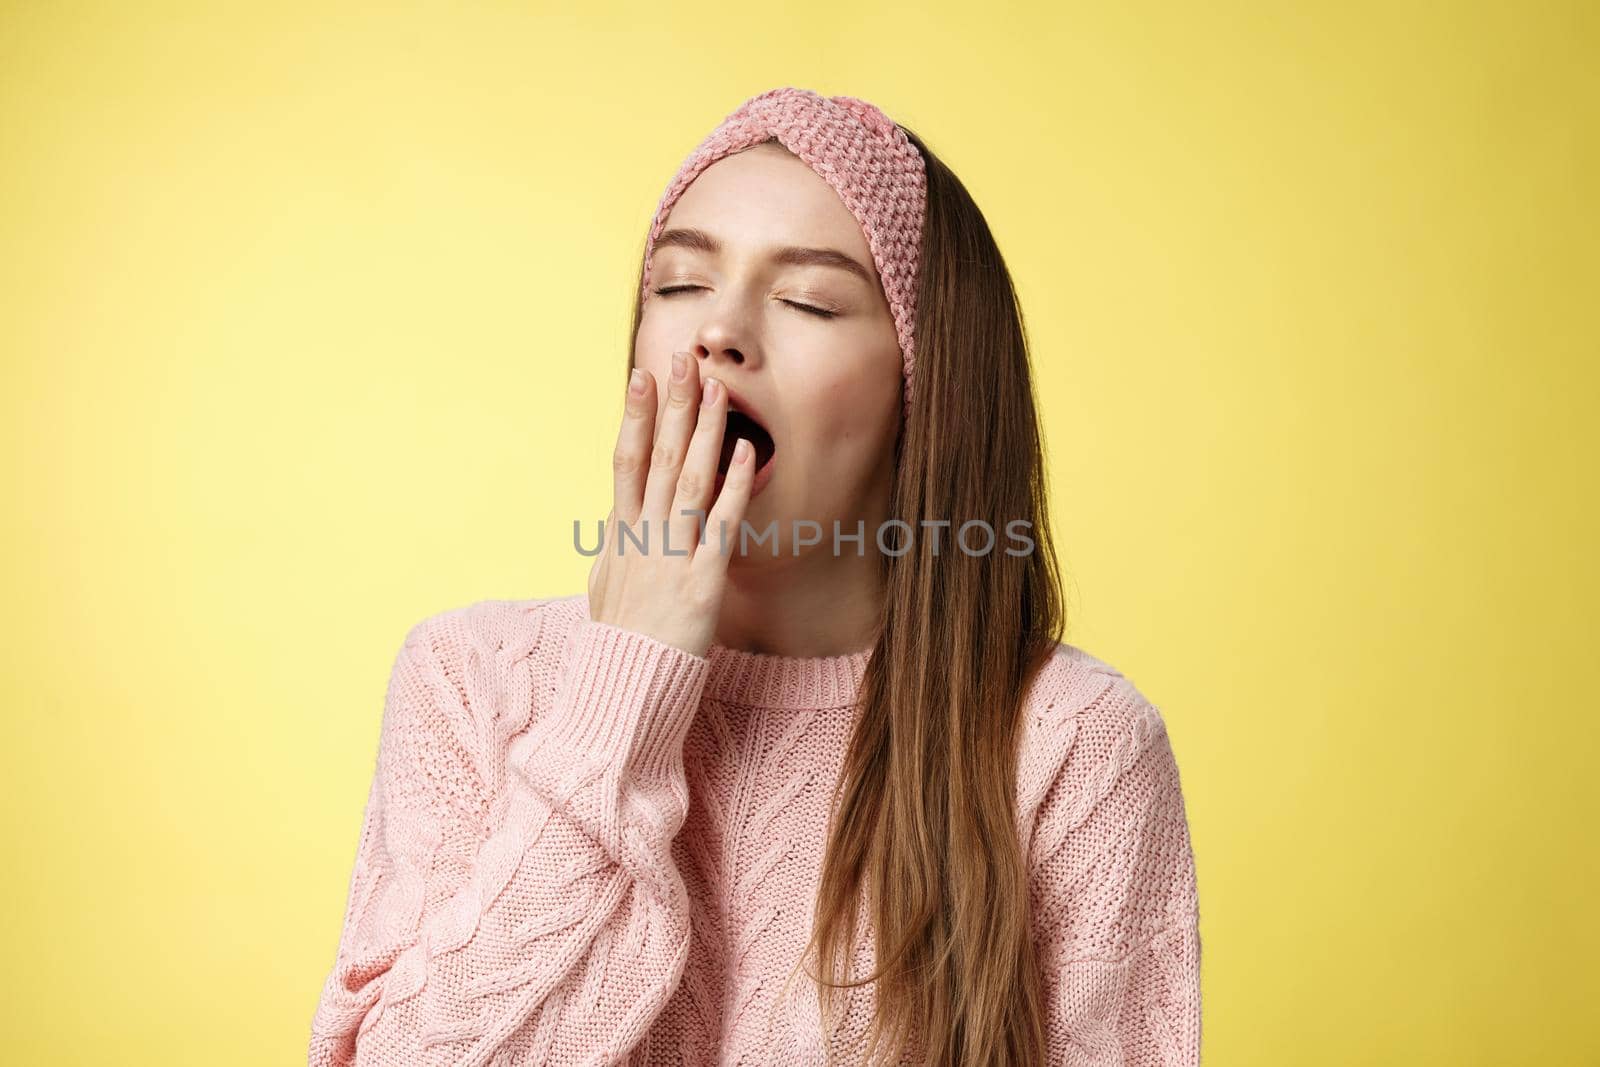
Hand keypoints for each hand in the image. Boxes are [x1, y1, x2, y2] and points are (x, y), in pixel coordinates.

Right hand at [586, 351, 756, 657]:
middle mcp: (640, 538)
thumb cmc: (619, 644)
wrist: (623, 693)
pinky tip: (744, 452)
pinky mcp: (700, 584)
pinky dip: (730, 486)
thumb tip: (617, 516)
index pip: (624, 461)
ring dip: (704, 431)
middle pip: (656, 457)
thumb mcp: (605, 588)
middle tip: (683, 359)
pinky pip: (718, 526)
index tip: (642, 376)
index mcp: (617, 536)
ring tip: (718, 389)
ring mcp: (669, 558)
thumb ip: (614, 547)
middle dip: (671, 405)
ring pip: (687, 480)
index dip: (633, 416)